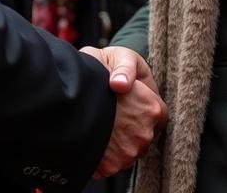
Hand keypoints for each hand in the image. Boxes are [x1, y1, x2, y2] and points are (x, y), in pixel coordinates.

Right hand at [80, 46, 166, 177]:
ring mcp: (126, 154)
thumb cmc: (95, 70)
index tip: (135, 102)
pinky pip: (113, 163)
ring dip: (120, 141)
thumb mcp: (117, 58)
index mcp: (151, 109)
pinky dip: (105, 154)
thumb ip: (126, 69)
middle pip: (145, 135)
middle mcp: (143, 135)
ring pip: (130, 151)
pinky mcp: (109, 167)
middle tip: (116, 111)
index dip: (147, 107)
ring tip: (105, 123)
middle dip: (133, 125)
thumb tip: (120, 84)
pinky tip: (96, 136)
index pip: (160, 115)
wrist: (66, 95)